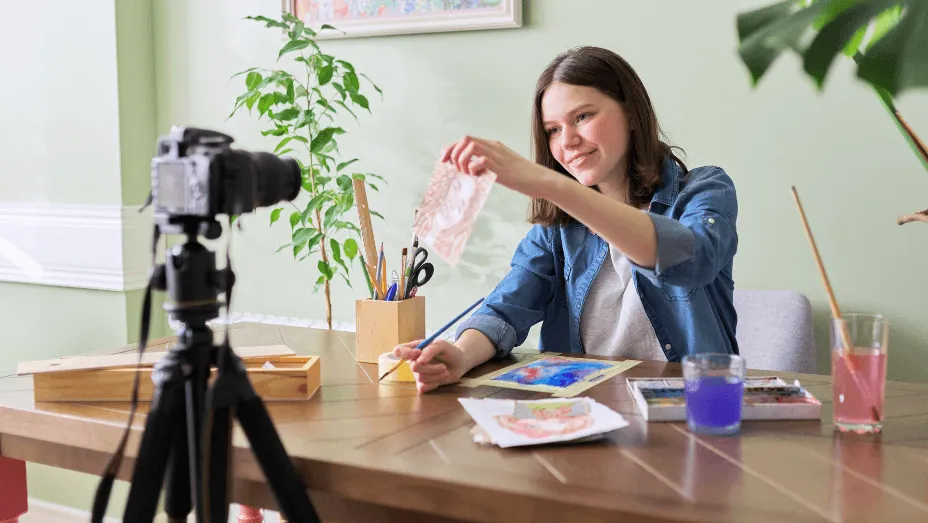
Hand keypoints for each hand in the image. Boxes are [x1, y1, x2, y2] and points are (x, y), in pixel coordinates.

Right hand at [393, 339, 466, 392]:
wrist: (460, 363)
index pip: (399, 350)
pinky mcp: (423, 384)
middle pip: (413, 367)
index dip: (405, 353)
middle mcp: (414, 361)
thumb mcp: (442, 345)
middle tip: (443, 366)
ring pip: (421, 378)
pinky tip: (441, 377)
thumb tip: (419, 361)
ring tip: (445, 370)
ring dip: (436, 375)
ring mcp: (418, 374)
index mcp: (415, 348)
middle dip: (431, 368)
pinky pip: (423, 387)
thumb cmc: (450, 351)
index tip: (418, 353)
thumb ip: (430, 350)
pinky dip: (435, 382)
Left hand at [440, 135, 555, 198]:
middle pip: (466, 139)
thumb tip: (468, 171)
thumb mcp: (500, 167)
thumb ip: (485, 165)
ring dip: (462, 160)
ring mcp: (498, 156)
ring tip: (466, 173)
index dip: (451, 148)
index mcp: (492, 146)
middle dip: (454, 153)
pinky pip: (481, 161)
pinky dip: (473, 168)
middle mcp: (494, 147)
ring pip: (471, 147)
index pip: (466, 139)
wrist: (540, 180)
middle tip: (454, 168)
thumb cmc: (521, 176)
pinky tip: (477, 176)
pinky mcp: (502, 168)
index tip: (444, 160)